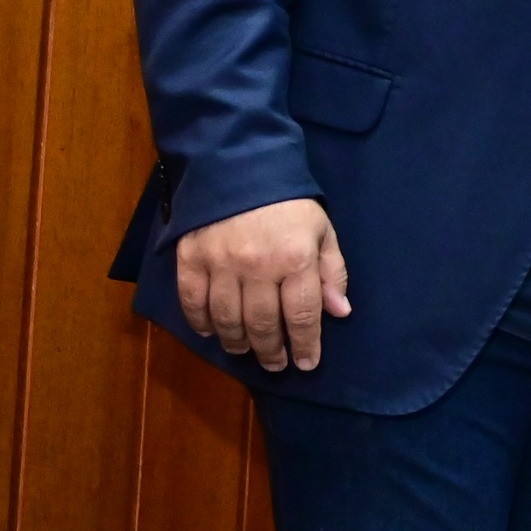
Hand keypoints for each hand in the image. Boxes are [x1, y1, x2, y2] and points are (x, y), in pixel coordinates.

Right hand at [174, 198, 351, 371]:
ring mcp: (220, 263)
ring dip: (237, 342)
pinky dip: (200, 322)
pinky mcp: (190, 257)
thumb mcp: (322, 231)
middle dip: (271, 350)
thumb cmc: (287, 201)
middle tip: (276, 365)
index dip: (305, 345)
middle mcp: (257, 266)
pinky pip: (192, 300)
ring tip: (246, 352)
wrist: (237, 165)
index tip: (307, 364)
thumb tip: (340, 313)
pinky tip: (211, 333)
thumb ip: (331, 272)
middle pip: (262, 323)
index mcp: (295, 259)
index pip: (301, 315)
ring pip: (227, 318)